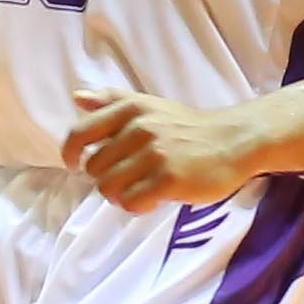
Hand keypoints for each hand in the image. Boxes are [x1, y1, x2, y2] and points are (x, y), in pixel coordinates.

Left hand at [60, 90, 261, 213]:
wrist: (233, 140)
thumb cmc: (187, 126)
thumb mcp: (149, 105)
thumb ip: (112, 101)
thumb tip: (77, 98)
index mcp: (128, 109)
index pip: (79, 133)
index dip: (69, 153)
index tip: (74, 165)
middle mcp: (138, 129)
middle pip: (94, 167)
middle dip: (104, 178)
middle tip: (125, 180)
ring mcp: (154, 155)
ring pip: (109, 187)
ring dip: (119, 195)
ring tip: (137, 190)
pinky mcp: (169, 180)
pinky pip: (132, 202)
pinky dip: (136, 205)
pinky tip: (151, 199)